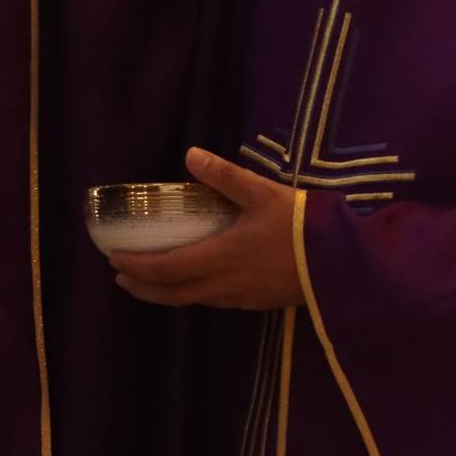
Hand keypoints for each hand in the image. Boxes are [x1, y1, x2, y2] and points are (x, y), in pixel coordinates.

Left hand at [109, 148, 303, 310]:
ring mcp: (242, 297)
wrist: (343, 262)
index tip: (113, 259)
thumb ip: (224, 176)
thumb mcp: (262, 192)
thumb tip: (190, 154)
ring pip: (193, 301)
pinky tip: (196, 282)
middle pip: (172, 294)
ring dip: (165, 293)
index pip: (166, 269)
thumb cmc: (302, 225)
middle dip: (142, 287)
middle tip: (121, 277)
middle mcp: (225, 284)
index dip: (137, 266)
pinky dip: (192, 294)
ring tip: (150, 281)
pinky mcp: (258, 302)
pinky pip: (214, 300)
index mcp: (221, 257)